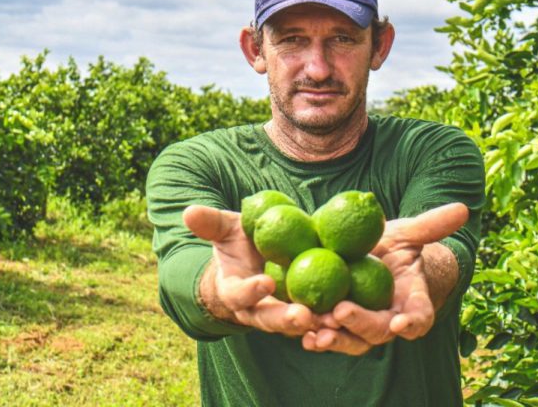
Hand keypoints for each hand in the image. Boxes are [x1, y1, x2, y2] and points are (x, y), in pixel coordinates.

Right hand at [183, 205, 319, 336]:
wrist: (252, 263)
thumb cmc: (236, 245)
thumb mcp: (225, 230)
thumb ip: (210, 224)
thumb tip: (189, 211)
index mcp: (234, 291)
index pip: (238, 295)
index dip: (249, 291)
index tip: (265, 282)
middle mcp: (255, 310)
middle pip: (269, 320)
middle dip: (285, 320)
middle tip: (303, 315)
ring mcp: (278, 316)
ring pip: (295, 326)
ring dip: (313, 326)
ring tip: (332, 320)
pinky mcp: (301, 315)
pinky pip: (316, 322)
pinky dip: (330, 322)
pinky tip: (349, 316)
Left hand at [302, 202, 468, 354]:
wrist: (371, 260)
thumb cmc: (395, 248)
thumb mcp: (409, 233)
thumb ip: (432, 225)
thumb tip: (463, 208)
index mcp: (412, 301)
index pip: (420, 316)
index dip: (413, 321)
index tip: (403, 323)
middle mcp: (389, 322)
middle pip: (379, 331)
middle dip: (361, 324)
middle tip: (342, 312)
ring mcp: (363, 328)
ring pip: (352, 341)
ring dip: (335, 338)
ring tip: (317, 332)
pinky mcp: (337, 328)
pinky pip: (327, 336)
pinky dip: (313, 336)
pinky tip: (300, 333)